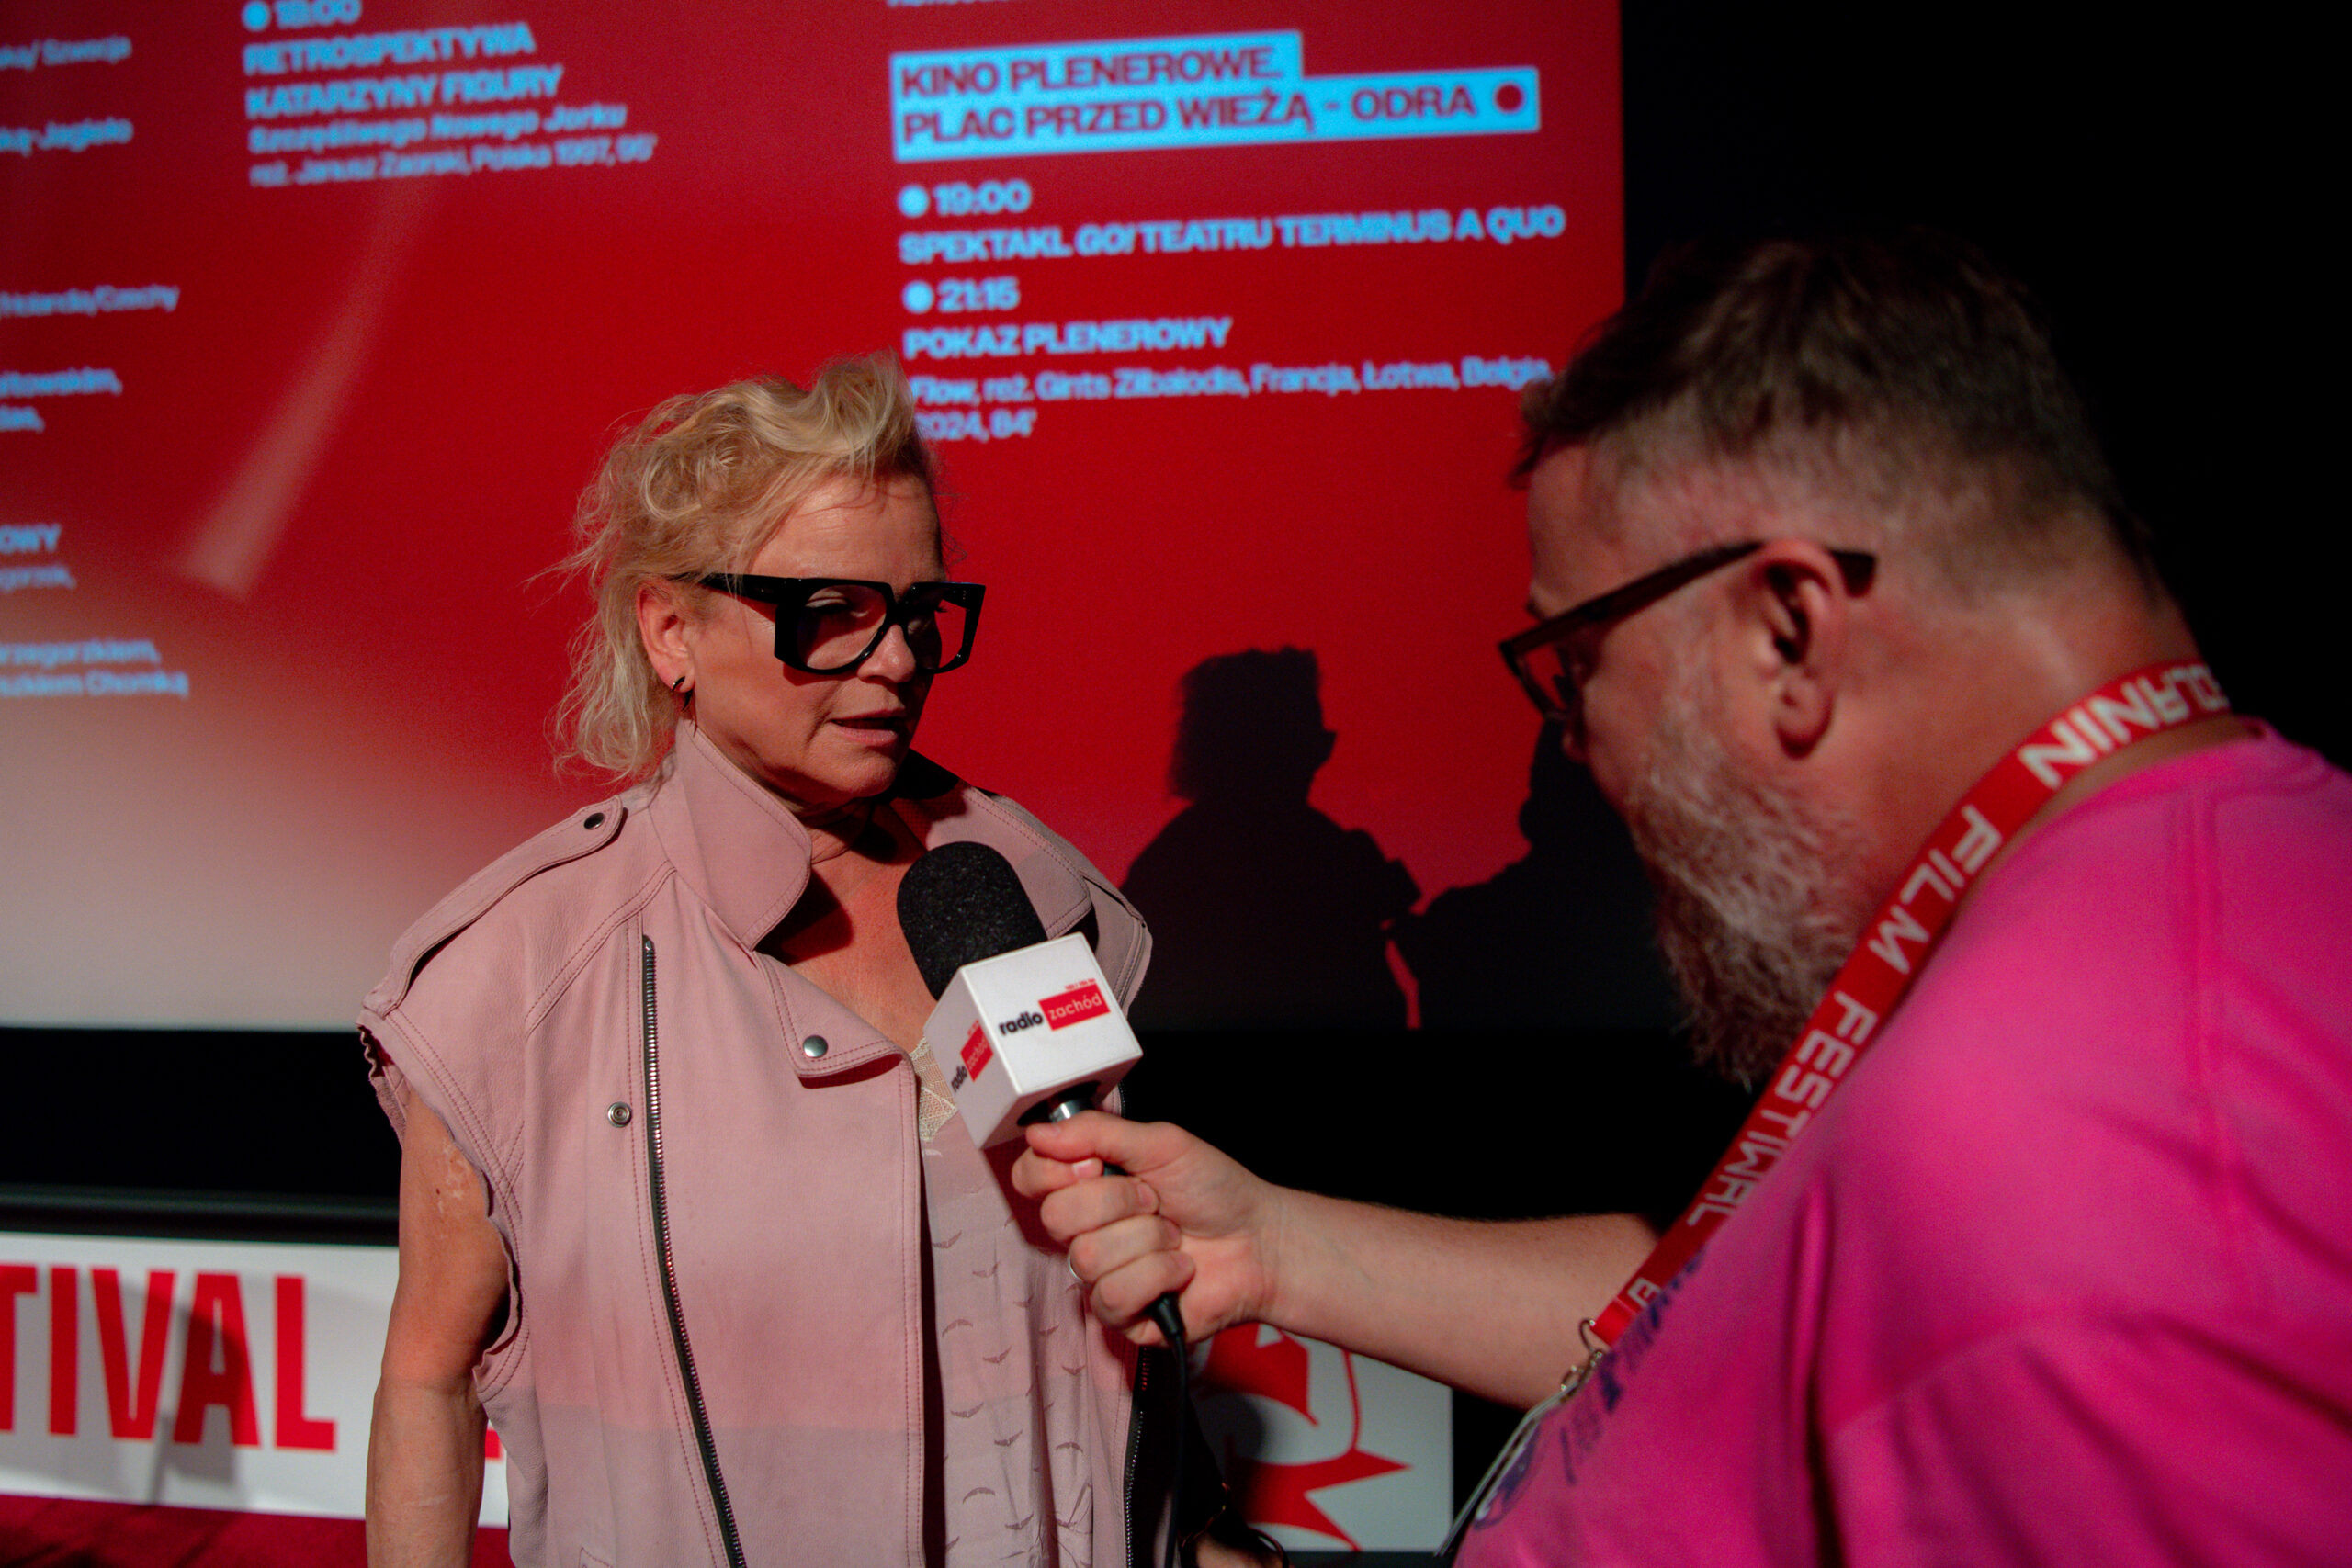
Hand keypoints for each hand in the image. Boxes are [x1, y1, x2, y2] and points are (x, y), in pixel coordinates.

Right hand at [1013, 1112, 1279, 1346]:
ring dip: (1147, 1239)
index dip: (1057, 1169)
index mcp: (1085, 1185)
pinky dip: (1159, 1274)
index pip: (1029, 1176)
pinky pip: (1113, 1295)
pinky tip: (1179, 1270)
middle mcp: (1084, 1231)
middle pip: (1055, 1216)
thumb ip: (1098, 1132)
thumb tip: (1038, 1130)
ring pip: (1087, 1257)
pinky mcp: (1120, 1316)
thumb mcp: (1160, 1143)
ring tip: (1173, 1235)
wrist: (1259, 1238)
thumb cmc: (1213, 1189)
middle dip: (1119, 1201)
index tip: (1099, 1163)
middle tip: (1154, 1200)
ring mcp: (1098, 1277)